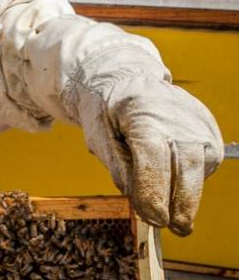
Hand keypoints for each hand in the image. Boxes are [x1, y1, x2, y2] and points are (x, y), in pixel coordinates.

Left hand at [0, 0, 223, 235]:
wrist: (126, 77)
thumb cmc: (106, 108)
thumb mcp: (97, 135)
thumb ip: (117, 167)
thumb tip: (135, 197)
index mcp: (143, 115)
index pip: (154, 161)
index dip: (154, 194)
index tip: (153, 218)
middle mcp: (177, 117)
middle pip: (186, 167)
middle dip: (181, 203)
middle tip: (174, 227)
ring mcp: (197, 122)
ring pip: (200, 167)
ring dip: (188, 194)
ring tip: (173, 212)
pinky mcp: (209, 128)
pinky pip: (205, 162)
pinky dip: (190, 177)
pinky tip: (174, 180)